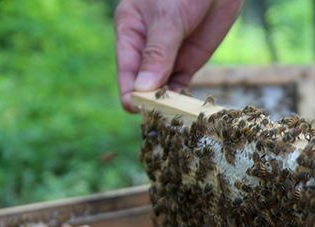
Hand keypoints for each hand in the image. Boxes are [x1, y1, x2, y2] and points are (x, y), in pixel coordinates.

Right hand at [115, 0, 241, 111]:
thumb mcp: (168, 19)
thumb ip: (158, 54)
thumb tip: (143, 88)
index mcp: (130, 30)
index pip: (126, 68)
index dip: (129, 90)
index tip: (136, 108)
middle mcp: (145, 47)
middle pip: (142, 83)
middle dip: (149, 100)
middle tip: (158, 118)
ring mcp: (168, 56)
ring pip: (161, 87)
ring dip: (166, 103)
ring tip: (172, 119)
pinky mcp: (188, 61)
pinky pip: (180, 85)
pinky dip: (182, 98)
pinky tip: (185, 109)